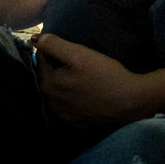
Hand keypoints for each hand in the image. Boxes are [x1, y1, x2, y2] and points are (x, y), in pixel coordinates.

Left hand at [33, 34, 149, 123]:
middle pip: (48, 79)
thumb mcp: (79, 54)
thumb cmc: (105, 75)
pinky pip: (69, 108)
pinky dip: (73, 100)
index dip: (53, 50)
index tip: (69, 47)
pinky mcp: (77, 124)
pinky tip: (86, 94)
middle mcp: (52, 103)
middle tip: (77, 60)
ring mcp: (64, 116)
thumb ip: (54, 45)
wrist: (130, 101)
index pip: (41, 60)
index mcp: (48, 85)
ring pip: (58, 94)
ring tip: (81, 76)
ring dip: (64, 85)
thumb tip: (34, 39)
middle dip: (57, 68)